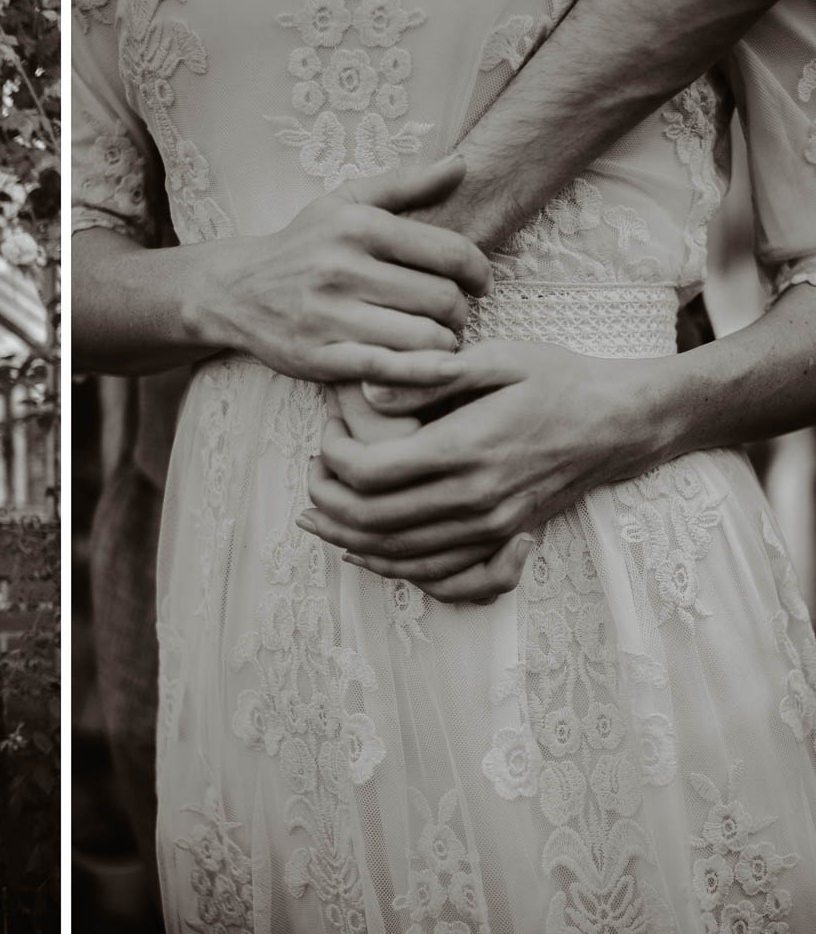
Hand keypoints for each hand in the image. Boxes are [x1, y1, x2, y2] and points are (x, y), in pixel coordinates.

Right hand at [194, 156, 493, 385]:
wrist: (235, 290)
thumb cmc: (301, 246)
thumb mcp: (344, 203)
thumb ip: (404, 184)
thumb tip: (460, 164)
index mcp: (358, 227)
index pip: (450, 252)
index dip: (479, 272)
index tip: (479, 283)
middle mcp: (343, 269)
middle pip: (441, 299)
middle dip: (460, 311)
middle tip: (453, 315)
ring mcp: (330, 317)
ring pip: (422, 338)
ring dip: (444, 344)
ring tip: (438, 339)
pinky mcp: (319, 357)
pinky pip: (389, 370)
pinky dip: (422, 373)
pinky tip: (430, 366)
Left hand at [300, 343, 641, 600]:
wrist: (623, 422)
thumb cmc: (559, 380)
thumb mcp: (500, 357)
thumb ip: (430, 375)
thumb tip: (367, 390)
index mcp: (466, 449)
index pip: (369, 473)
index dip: (331, 456)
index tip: (326, 432)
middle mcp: (475, 499)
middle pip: (371, 521)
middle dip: (326, 499)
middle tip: (311, 472)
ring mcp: (490, 528)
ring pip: (396, 554)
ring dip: (345, 538)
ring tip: (316, 512)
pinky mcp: (501, 541)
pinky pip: (436, 576)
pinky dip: (391, 568)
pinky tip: (363, 551)